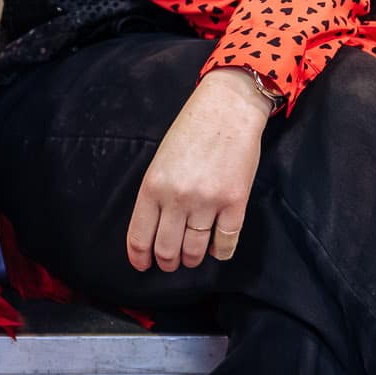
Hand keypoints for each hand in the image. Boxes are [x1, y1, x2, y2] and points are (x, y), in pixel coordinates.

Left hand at [127, 68, 270, 272]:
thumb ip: (156, 196)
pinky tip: (215, 248)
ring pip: (195, 251)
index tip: (143, 265)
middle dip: (167, 262)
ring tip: (192, 255)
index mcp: (153, 186)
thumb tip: (154, 232)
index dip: (140, 257)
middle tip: (170, 261)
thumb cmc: (190, 132)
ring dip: (192, 258)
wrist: (227, 109)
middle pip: (167, 250)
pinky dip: (219, 252)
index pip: (140, 236)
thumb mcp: (160, 162)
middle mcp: (178, 197)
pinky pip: (225, 243)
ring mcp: (208, 201)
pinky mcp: (235, 202)